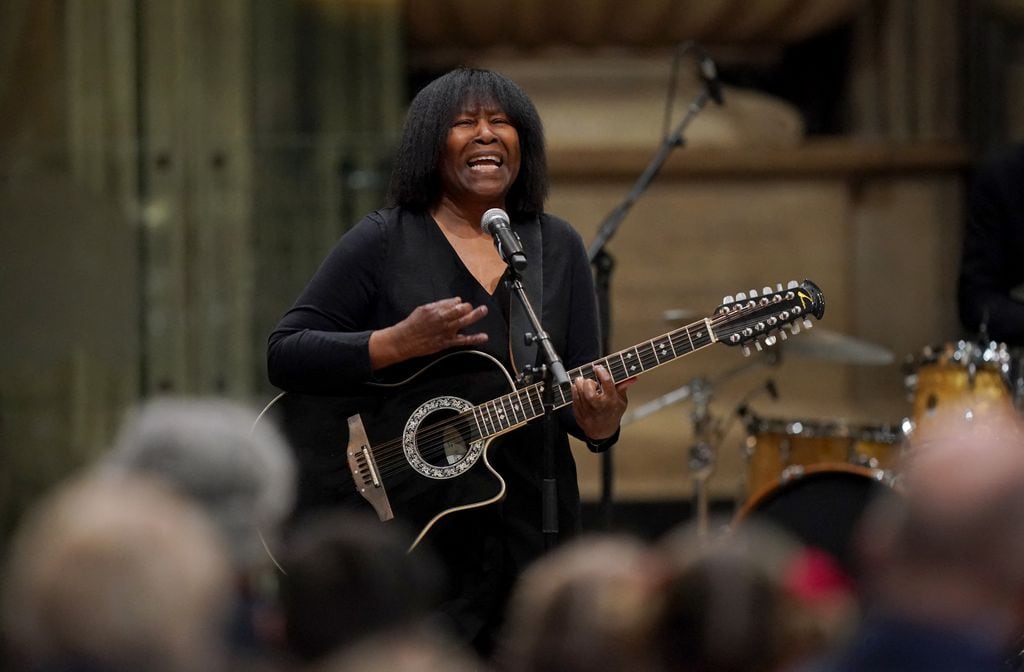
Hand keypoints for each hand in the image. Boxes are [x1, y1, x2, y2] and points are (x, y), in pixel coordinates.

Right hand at [370, 297, 487, 368]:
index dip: (459, 303)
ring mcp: (446, 331)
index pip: (454, 302)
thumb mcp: (423, 309)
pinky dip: (475, 339)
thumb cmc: (413, 324)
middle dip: (468, 307)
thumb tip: (455, 301)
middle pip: (461, 309)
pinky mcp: (447, 342)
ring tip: (484, 310)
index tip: (460, 304)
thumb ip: (439, 305)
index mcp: (436, 309)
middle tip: (470, 308)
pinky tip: (484, 337)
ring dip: (476, 315)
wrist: (404, 340)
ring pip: (464, 321)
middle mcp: (442, 318)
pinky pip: (463, 340)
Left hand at [571, 365, 634, 441]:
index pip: (606, 381)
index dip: (601, 371)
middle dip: (589, 380)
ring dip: (579, 384)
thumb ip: (623, 388)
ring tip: (583, 383)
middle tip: (591, 382)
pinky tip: (579, 390)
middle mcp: (599, 405)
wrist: (602, 432)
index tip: (598, 367)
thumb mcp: (621, 402)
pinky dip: (575, 391)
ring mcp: (587, 409)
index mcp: (611, 400)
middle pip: (589, 385)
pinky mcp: (578, 412)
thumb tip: (632, 378)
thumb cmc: (613, 413)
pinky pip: (573, 397)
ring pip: (578, 390)